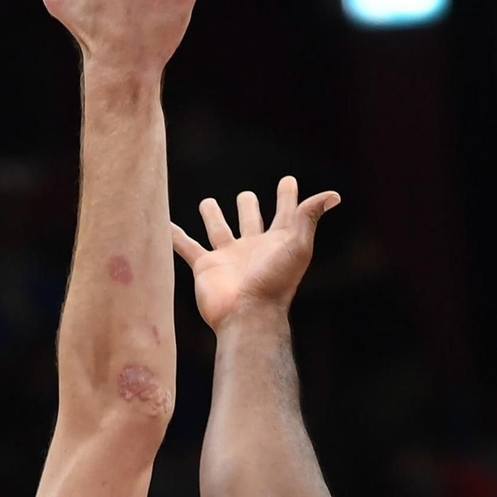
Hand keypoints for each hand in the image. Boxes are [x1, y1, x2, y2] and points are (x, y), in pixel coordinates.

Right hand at [173, 176, 341, 329]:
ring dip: (213, 216)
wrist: (247, 316)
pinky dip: (174, 236)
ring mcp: (228, 258)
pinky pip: (187, 247)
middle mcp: (253, 248)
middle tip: (247, 196)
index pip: (285, 214)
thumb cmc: (275, 282)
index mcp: (277, 243)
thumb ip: (308, 217)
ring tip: (207, 202)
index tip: (288, 181)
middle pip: (250, 221)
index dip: (288, 197)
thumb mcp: (297, 245)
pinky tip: (163, 224)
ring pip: (218, 230)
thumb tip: (333, 195)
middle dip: (249, 208)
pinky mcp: (206, 267)